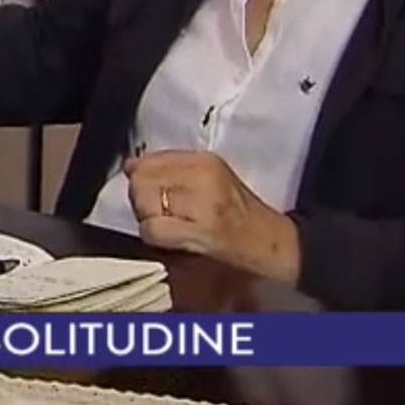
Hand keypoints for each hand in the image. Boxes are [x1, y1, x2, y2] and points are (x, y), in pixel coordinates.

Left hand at [125, 150, 300, 284]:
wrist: (273, 244)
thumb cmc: (241, 214)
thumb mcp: (212, 179)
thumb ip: (172, 169)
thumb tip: (131, 166)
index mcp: (205, 161)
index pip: (149, 160)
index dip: (139, 176)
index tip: (147, 188)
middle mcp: (203, 177)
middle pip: (142, 180)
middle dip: (140, 197)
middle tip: (157, 211)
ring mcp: (201, 205)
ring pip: (144, 203)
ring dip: (146, 218)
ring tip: (166, 224)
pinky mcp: (200, 232)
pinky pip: (153, 229)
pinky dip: (154, 235)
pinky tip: (169, 238)